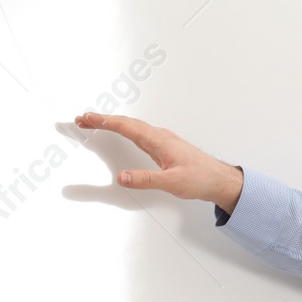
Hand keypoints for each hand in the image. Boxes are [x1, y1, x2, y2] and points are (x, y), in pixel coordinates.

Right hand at [73, 112, 243, 210]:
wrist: (219, 180)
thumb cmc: (200, 178)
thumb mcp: (171, 183)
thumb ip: (146, 180)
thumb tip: (122, 177)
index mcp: (159, 140)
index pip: (127, 127)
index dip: (105, 121)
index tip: (87, 118)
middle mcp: (160, 136)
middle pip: (126, 123)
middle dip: (103, 119)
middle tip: (82, 119)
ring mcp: (162, 140)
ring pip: (132, 126)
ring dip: (112, 123)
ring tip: (94, 122)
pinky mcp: (164, 146)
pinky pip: (139, 132)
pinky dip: (124, 129)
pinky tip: (121, 131)